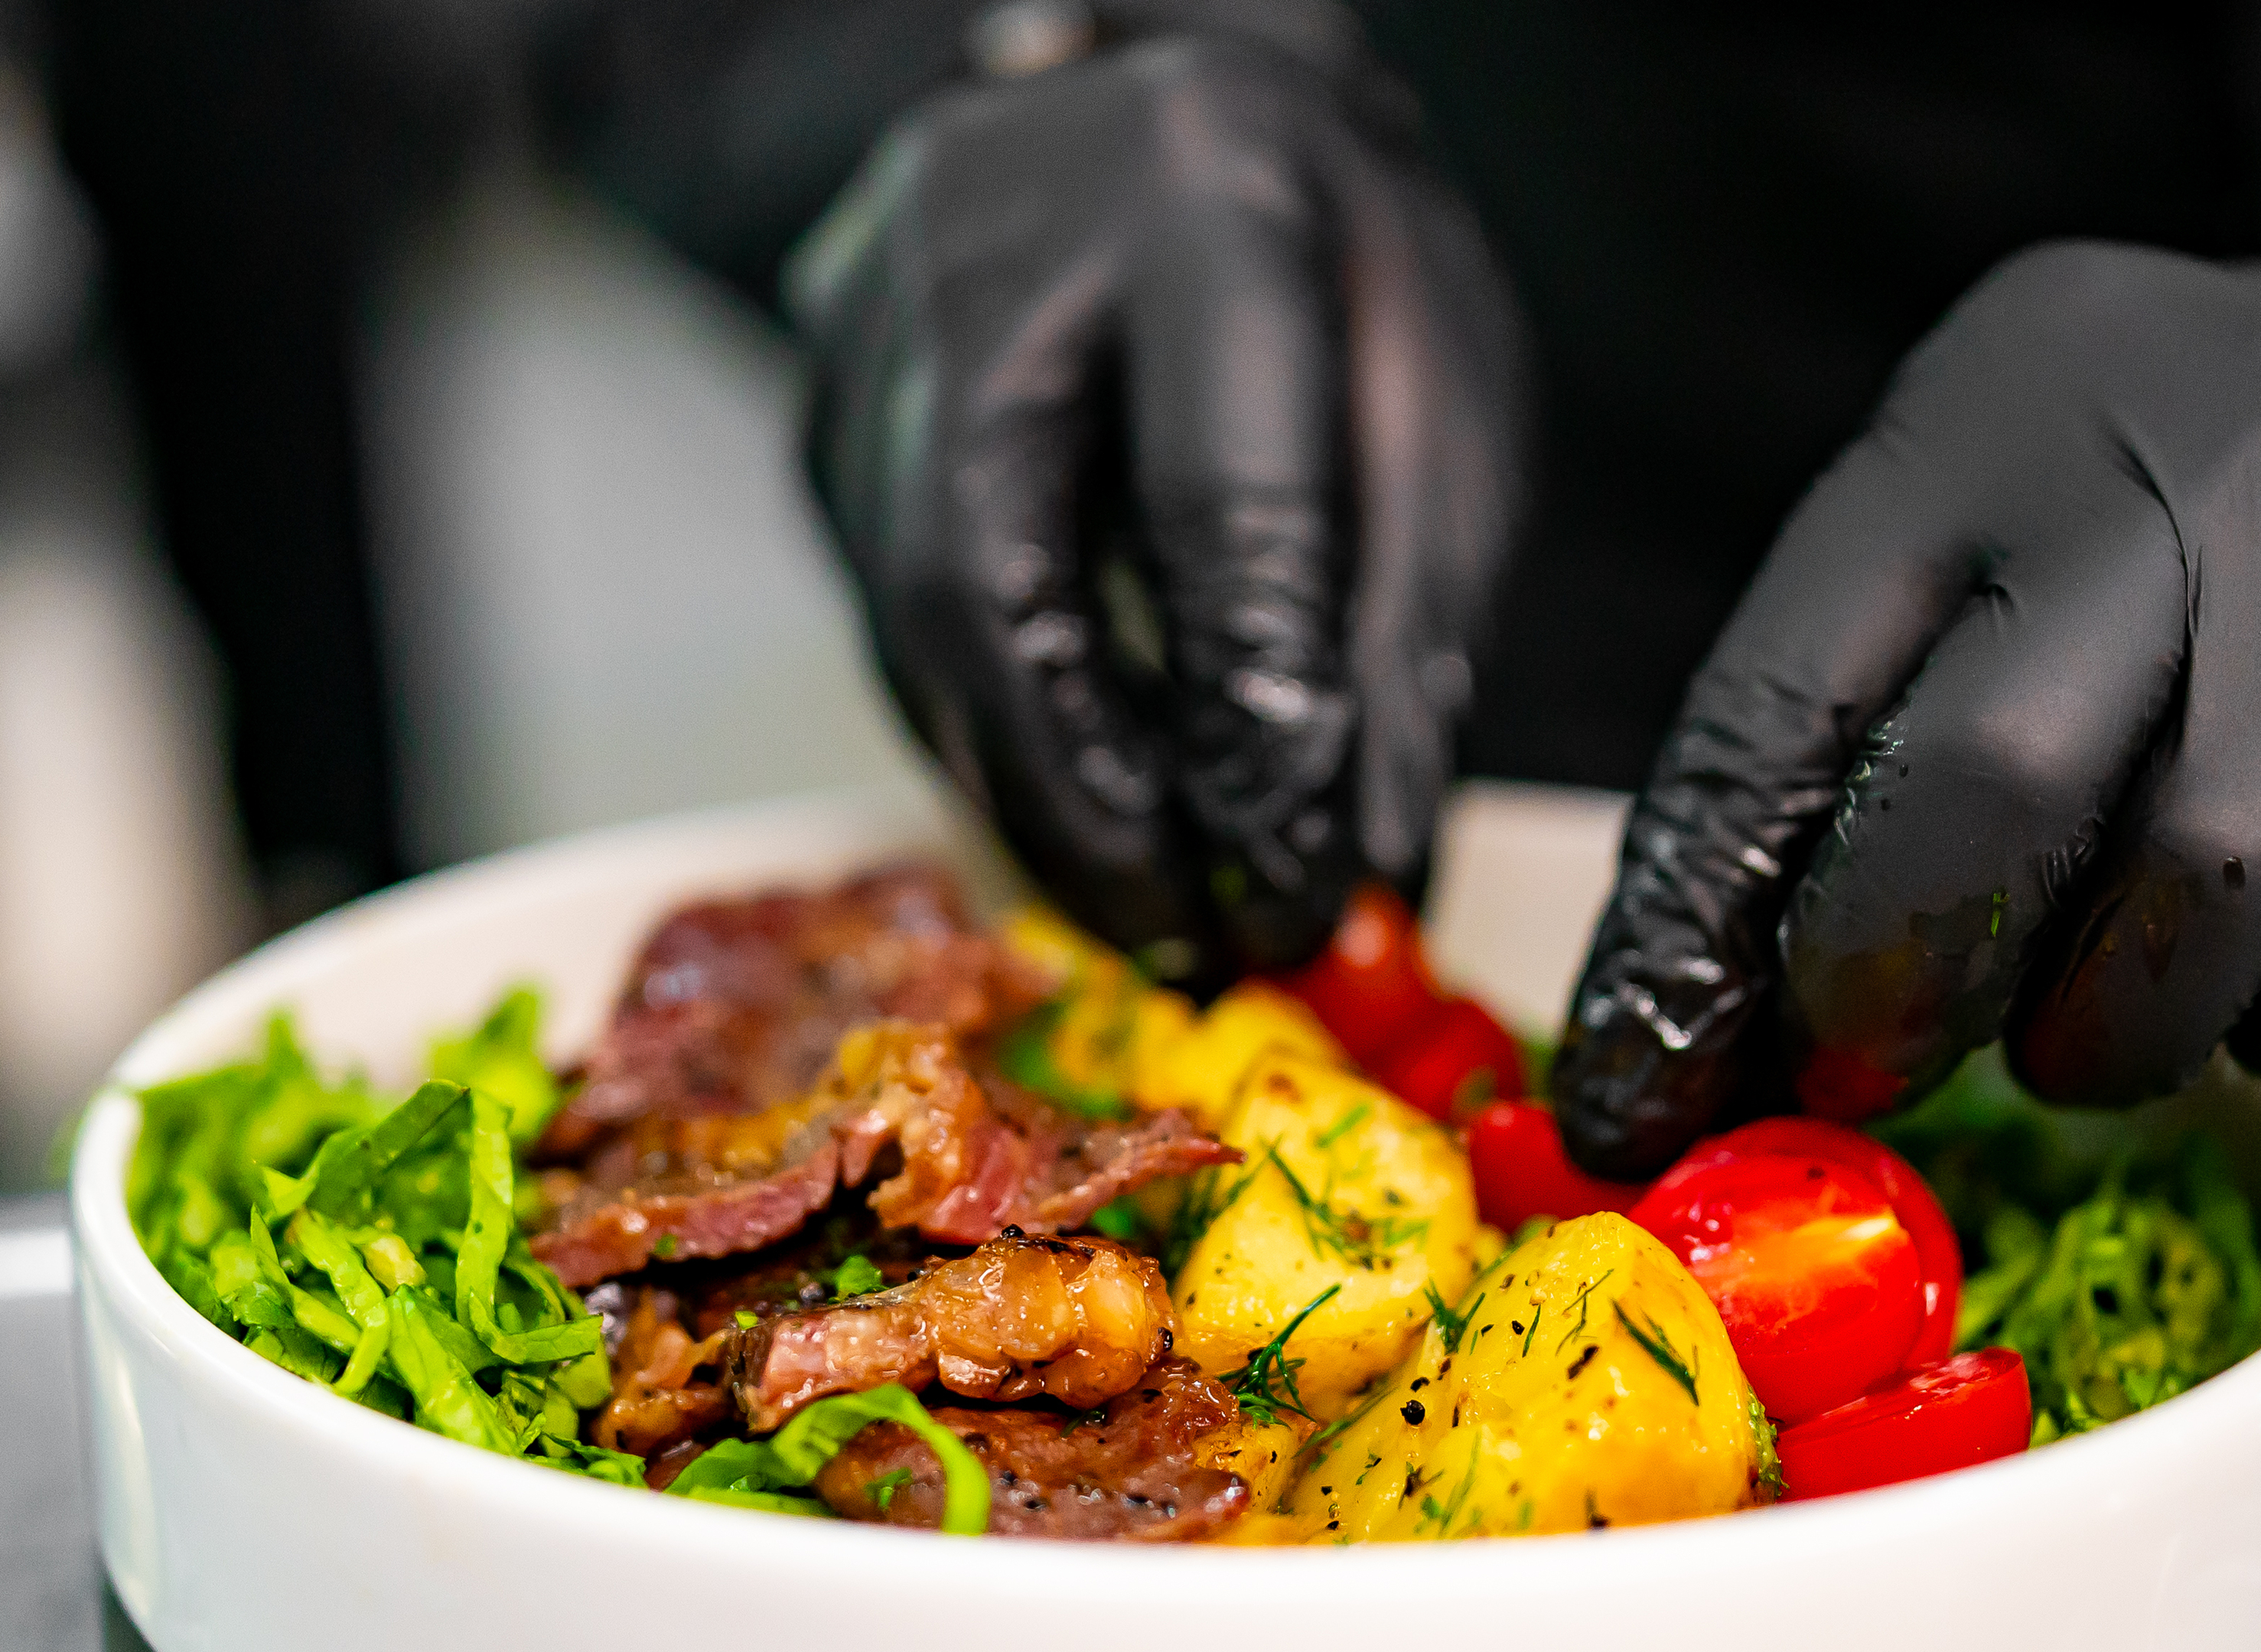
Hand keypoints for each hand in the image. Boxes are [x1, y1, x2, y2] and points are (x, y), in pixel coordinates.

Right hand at [791, 28, 1519, 982]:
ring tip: (1150, 910)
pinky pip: (891, 617)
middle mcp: (989, 246)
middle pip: (996, 585)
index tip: (1302, 886)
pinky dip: (993, 736)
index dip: (1255, 731)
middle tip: (1189, 941)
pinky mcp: (821, 406)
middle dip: (1097, 805)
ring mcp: (871, 326)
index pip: (1219, 509)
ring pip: (919, 625)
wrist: (1168, 101)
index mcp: (1202, 196)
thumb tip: (1363, 860)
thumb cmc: (1331, 248)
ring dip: (1036, 798)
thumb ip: (1406, 629)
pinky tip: (1077, 809)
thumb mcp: (1438, 400)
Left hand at [1556, 146, 2260, 1175]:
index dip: (1694, 937)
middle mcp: (2202, 461)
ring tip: (2086, 1017)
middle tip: (1876, 1060)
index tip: (1647, 1097)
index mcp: (1998, 409)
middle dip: (1896, 980)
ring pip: (2199, 897)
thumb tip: (1670, 1058)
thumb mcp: (1986, 542)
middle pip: (1992, 786)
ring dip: (2101, 1034)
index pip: (1781, 704)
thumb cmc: (2204, 539)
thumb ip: (1828, 757)